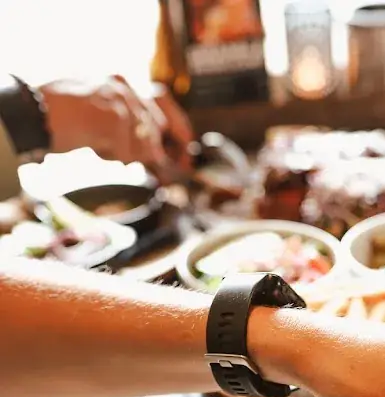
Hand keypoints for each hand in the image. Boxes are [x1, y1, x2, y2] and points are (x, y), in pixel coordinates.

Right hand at [40, 76, 193, 181]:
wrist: (34, 115)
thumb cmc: (61, 120)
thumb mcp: (100, 119)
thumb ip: (128, 129)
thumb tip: (158, 155)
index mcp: (120, 82)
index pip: (161, 101)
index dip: (178, 127)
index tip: (187, 150)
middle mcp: (123, 86)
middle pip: (155, 127)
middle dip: (154, 151)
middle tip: (146, 164)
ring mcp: (119, 99)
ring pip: (143, 142)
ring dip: (125, 154)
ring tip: (100, 147)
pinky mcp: (115, 116)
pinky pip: (127, 151)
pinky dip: (113, 156)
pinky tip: (95, 148)